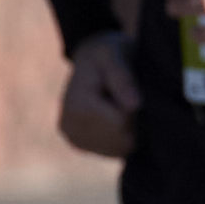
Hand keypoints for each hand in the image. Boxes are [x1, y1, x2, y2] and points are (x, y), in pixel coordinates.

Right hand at [56, 31, 141, 162]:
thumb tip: (134, 106)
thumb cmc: (107, 52)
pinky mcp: (81, 146)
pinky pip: (116, 151)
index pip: (122, 123)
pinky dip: (122, 135)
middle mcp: (69, 128)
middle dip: (131, 118)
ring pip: (121, 148)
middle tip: (124, 94)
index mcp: (77, 106)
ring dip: (129, 127)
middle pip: (121, 139)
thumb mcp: (114, 54)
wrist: (91, 59)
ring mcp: (74, 140)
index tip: (126, 86)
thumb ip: (123, 78)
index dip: (133, 105)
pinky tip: (114, 115)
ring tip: (118, 103)